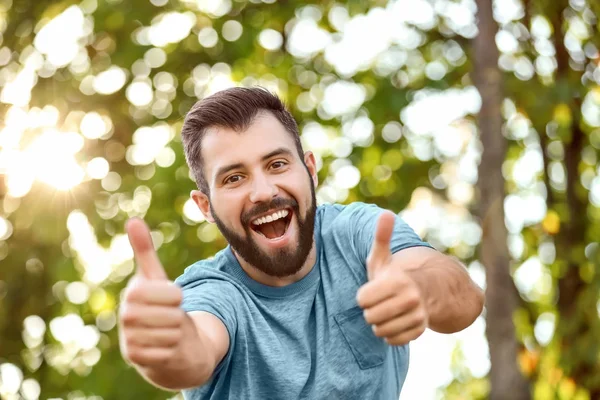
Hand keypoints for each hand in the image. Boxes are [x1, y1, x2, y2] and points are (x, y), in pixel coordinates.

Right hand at [119, 218, 185, 367]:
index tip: (174, 298)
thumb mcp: (156, 278)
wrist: (162, 342)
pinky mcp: (137, 359)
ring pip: (172, 334)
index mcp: (132, 293)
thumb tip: (133, 220)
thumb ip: (145, 251)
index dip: (178, 296)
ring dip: (177, 334)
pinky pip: (168, 351)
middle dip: (178, 317)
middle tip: (171, 317)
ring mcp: (129, 338)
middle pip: (172, 315)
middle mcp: (126, 316)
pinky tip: (165, 347)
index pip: (171, 293)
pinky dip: (172, 350)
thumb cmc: (162, 306)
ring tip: (168, 332)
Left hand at [356, 211, 427, 345]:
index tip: (372, 289)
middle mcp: (410, 299)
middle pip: (370, 316)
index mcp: (397, 280)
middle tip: (379, 302)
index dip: (363, 296)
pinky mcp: (419, 331)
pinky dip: (389, 334)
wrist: (423, 292)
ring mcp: (417, 316)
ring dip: (378, 323)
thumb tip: (386, 213)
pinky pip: (392, 340)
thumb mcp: (383, 256)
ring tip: (386, 312)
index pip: (362, 300)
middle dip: (370, 310)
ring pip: (380, 330)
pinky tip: (394, 323)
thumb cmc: (393, 274)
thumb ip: (382, 237)